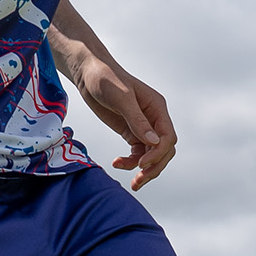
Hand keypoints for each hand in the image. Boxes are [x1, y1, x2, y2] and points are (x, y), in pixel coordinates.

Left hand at [72, 55, 176, 189]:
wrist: (88, 73)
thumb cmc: (105, 78)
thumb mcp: (121, 97)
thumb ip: (137, 119)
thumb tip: (153, 141)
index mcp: (157, 108)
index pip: (168, 137)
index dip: (158, 153)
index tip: (141, 164)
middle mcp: (154, 118)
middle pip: (164, 150)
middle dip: (154, 167)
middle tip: (138, 181)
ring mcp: (142, 126)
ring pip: (151, 154)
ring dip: (143, 170)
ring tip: (132, 183)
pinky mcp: (130, 131)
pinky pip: (137, 153)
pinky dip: (130, 162)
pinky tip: (117, 163)